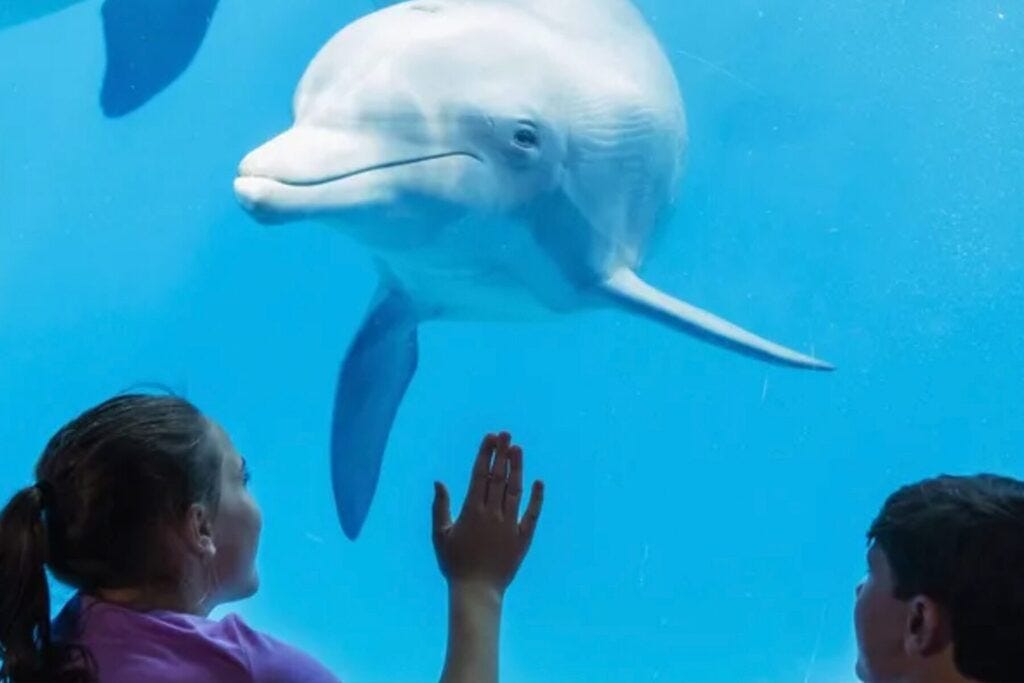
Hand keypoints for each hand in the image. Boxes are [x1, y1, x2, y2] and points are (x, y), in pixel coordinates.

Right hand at [432, 432, 543, 592]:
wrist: (477, 591)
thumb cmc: (455, 564)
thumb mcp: (441, 535)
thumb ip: (440, 507)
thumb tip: (439, 481)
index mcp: (471, 511)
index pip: (480, 475)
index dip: (486, 454)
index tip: (490, 437)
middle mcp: (492, 514)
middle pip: (498, 477)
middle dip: (502, 454)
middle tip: (506, 434)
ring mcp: (509, 525)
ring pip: (515, 490)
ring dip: (517, 468)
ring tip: (518, 449)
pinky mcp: (523, 538)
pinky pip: (532, 514)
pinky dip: (536, 498)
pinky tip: (539, 482)